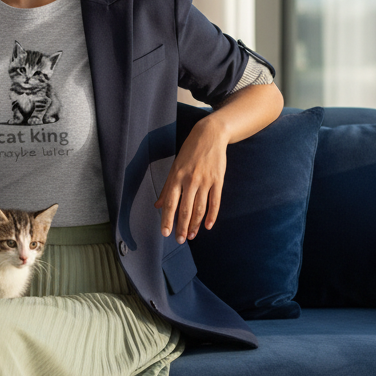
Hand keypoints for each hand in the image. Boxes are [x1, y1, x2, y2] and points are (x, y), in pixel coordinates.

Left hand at [154, 117, 228, 242]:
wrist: (210, 136)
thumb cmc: (189, 152)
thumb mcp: (175, 167)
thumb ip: (167, 188)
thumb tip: (158, 206)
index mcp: (176, 177)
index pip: (170, 203)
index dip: (168, 220)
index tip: (165, 233)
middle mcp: (190, 180)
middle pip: (185, 209)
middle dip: (181, 227)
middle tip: (180, 240)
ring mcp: (205, 181)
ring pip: (200, 208)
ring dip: (195, 224)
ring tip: (191, 236)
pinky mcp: (218, 180)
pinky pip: (215, 202)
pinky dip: (212, 216)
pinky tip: (208, 226)